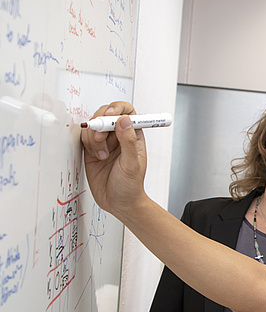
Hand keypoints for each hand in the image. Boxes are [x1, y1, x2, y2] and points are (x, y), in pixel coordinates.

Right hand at [80, 102, 147, 218]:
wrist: (118, 203)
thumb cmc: (130, 186)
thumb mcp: (132, 164)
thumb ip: (129, 142)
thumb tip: (125, 120)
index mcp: (133, 136)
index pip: (127, 111)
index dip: (117, 108)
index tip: (111, 115)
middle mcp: (119, 136)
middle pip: (106, 114)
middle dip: (101, 122)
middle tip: (101, 138)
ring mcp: (105, 142)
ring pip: (94, 126)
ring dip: (94, 137)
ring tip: (102, 155)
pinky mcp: (92, 150)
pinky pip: (84, 137)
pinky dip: (86, 143)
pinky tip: (95, 156)